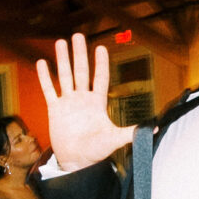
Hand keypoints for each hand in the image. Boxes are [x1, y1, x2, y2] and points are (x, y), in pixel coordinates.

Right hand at [36, 34, 135, 170]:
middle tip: (78, 36)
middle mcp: (83, 99)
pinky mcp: (55, 110)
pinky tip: (42, 63)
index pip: (100, 78)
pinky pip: (49, 90)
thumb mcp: (115, 139)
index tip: (100, 48)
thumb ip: (132, 131)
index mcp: (97, 103)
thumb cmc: (96, 151)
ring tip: (60, 43)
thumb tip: (155, 128)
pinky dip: (45, 77)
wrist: (77, 161)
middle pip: (81, 71)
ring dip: (63, 60)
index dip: (101, 63)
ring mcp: (68, 103)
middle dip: (79, 54)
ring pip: (65, 76)